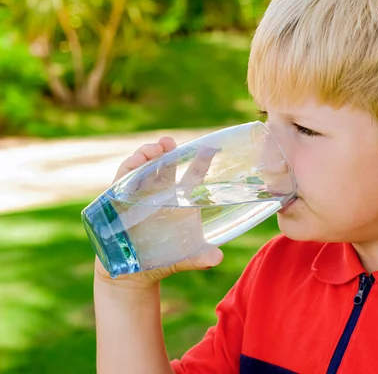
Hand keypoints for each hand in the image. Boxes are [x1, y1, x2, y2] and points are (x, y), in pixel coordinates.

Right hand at [94, 137, 222, 288]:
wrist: (133, 276)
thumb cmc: (163, 261)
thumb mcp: (185, 259)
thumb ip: (201, 257)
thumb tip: (218, 257)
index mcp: (180, 200)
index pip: (192, 175)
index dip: (201, 160)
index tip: (210, 148)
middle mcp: (160, 193)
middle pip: (165, 164)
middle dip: (167, 149)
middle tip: (170, 142)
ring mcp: (139, 194)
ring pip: (143, 166)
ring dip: (146, 154)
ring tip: (154, 150)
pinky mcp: (119, 200)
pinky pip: (121, 179)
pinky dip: (128, 169)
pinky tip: (136, 163)